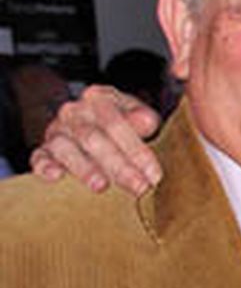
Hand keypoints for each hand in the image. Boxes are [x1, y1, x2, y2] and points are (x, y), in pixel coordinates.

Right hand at [31, 85, 163, 193]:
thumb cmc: (123, 126)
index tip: (154, 174)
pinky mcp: (44, 151)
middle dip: (119, 166)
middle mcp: (74, 112)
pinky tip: (56, 177)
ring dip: (84, 168)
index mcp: (99, 99)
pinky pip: (40, 157)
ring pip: (66, 149)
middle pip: (93, 138)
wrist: (94, 128)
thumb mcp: (138, 117)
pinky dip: (45, 166)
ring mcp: (56, 132)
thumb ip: (143, 118)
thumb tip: (146, 122)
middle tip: (139, 188)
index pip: (116, 123)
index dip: (136, 150)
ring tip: (102, 186)